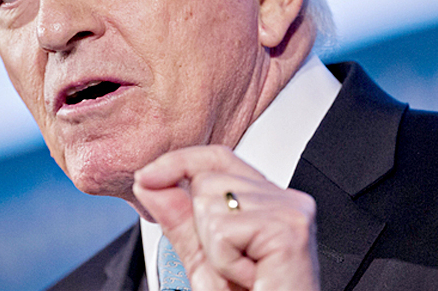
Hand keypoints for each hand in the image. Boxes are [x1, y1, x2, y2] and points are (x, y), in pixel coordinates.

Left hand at [133, 145, 319, 290]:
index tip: (146, 177)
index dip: (179, 162)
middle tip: (231, 264)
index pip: (217, 159)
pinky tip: (250, 278)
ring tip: (242, 274)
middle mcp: (284, 200)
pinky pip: (223, 230)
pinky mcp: (289, 228)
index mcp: (267, 202)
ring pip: (211, 203)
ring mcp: (291, 211)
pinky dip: (225, 262)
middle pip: (208, 180)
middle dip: (201, 227)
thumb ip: (179, 220)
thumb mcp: (203, 261)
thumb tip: (150, 182)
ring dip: (214, 250)